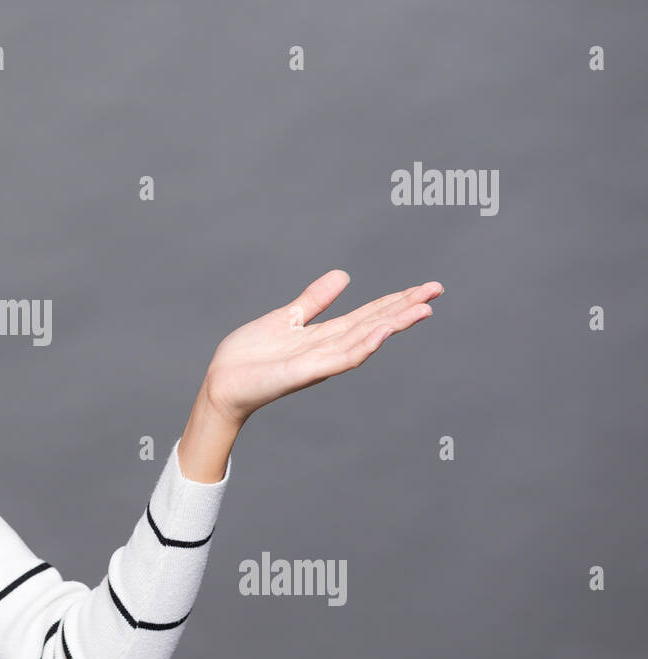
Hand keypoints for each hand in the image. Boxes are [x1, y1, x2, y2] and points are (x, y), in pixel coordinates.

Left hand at [202, 270, 443, 425]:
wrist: (222, 383)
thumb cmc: (249, 357)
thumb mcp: (287, 318)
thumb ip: (314, 300)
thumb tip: (343, 275)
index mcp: (324, 335)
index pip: (368, 314)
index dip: (396, 300)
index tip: (426, 287)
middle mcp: (329, 348)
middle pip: (375, 324)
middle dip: (405, 307)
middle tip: (437, 290)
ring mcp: (320, 361)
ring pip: (366, 339)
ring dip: (395, 323)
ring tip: (423, 307)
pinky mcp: (305, 371)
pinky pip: (341, 357)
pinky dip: (364, 344)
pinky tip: (383, 330)